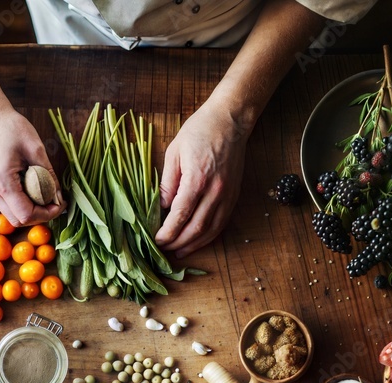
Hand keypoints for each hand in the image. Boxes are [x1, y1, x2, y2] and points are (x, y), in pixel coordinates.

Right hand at [0, 108, 63, 225]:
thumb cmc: (11, 127)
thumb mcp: (36, 148)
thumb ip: (48, 175)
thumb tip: (58, 196)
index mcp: (2, 181)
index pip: (26, 214)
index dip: (46, 214)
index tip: (60, 203)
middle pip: (17, 220)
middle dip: (39, 215)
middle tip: (55, 202)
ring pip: (11, 215)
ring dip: (30, 210)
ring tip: (45, 194)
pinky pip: (6, 204)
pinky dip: (21, 203)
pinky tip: (32, 189)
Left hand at [155, 100, 249, 257]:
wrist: (230, 120)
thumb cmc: (200, 131)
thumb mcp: (174, 152)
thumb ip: (168, 182)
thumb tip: (160, 207)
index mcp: (197, 179)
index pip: (180, 214)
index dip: (167, 232)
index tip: (157, 239)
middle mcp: (215, 191)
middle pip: (196, 228)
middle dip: (178, 242)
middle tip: (164, 249)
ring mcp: (227, 195)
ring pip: (211, 230)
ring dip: (195, 244)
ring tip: (180, 252)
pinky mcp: (234, 195)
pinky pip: (221, 222)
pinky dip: (209, 236)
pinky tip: (198, 241)